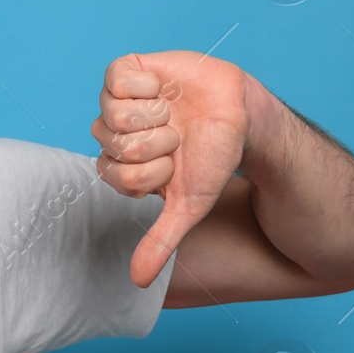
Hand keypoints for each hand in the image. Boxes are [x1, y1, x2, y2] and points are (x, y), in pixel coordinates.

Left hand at [89, 51, 248, 286]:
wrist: (241, 115)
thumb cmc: (212, 159)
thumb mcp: (188, 205)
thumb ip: (160, 241)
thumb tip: (138, 282)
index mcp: (118, 163)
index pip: (112, 174)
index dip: (148, 173)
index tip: (172, 167)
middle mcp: (112, 132)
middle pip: (113, 144)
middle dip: (156, 145)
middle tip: (176, 137)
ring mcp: (117, 100)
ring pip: (114, 114)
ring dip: (154, 117)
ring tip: (172, 113)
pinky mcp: (127, 70)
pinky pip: (115, 77)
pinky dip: (146, 86)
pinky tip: (163, 88)